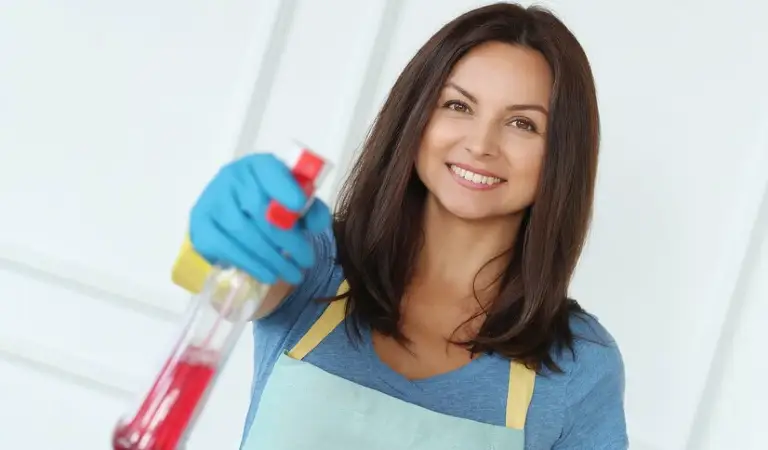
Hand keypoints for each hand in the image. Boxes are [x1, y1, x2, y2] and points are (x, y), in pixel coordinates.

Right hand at [189, 153, 330, 284]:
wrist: (236, 213)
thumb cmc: (272, 205)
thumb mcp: (296, 201)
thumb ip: (311, 209)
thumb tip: (316, 225)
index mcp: (259, 165)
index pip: (269, 170)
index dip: (283, 187)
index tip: (298, 204)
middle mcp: (231, 177)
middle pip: (259, 209)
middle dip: (287, 239)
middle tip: (306, 260)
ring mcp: (212, 200)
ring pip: (244, 232)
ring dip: (271, 258)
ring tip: (292, 274)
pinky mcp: (201, 226)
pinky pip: (227, 248)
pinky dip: (250, 264)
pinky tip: (267, 274)